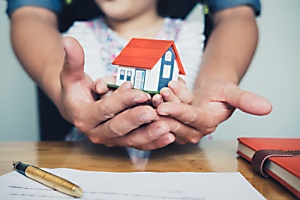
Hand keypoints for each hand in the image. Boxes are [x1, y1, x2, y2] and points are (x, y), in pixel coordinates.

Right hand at [59, 37, 173, 149]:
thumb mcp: (72, 75)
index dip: (123, 101)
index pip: (104, 109)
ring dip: (149, 135)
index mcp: (84, 117)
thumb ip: (73, 60)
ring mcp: (111, 140)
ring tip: (167, 128)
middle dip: (137, 120)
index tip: (141, 92)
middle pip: (118, 128)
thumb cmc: (77, 91)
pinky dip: (154, 142)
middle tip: (154, 112)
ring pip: (131, 140)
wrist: (77, 109)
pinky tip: (168, 137)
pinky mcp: (122, 142)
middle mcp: (97, 133)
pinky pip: (139, 144)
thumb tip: (68, 41)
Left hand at [156, 80, 271, 143]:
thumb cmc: (221, 92)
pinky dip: (159, 103)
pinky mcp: (172, 122)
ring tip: (157, 92)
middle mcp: (194, 129)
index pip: (192, 119)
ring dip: (160, 105)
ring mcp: (181, 127)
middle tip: (156, 98)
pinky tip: (160, 91)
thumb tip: (267, 108)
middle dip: (164, 110)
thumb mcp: (233, 92)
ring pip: (167, 119)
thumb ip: (246, 100)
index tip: (163, 106)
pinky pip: (163, 114)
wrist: (211, 92)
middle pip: (175, 123)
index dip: (178, 112)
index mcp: (208, 123)